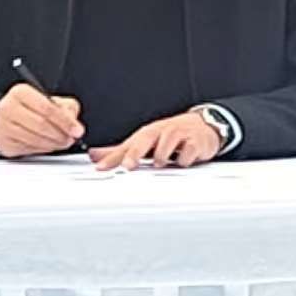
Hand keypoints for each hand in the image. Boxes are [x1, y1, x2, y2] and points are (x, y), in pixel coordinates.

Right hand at [0, 84, 83, 156]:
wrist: (7, 118)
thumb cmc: (29, 108)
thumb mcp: (48, 100)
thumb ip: (65, 107)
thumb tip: (73, 122)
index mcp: (20, 92)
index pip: (47, 108)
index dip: (65, 121)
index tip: (77, 130)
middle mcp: (8, 107)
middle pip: (41, 125)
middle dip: (60, 135)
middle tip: (70, 139)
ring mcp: (3, 126)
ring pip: (35, 139)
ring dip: (53, 144)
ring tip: (61, 142)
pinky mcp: (3, 142)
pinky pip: (28, 150)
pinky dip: (43, 150)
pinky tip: (48, 145)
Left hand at [90, 110, 220, 171]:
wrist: (200, 127)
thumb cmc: (169, 136)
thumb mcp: (143, 143)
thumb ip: (120, 152)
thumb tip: (94, 156)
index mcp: (145, 135)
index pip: (126, 146)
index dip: (113, 157)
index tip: (101, 168)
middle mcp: (159, 133)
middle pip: (145, 139)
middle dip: (135, 152)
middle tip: (128, 165)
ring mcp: (178, 135)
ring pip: (167, 141)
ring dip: (162, 153)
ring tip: (159, 162)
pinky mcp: (195, 142)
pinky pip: (189, 150)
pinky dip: (185, 158)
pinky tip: (183, 162)